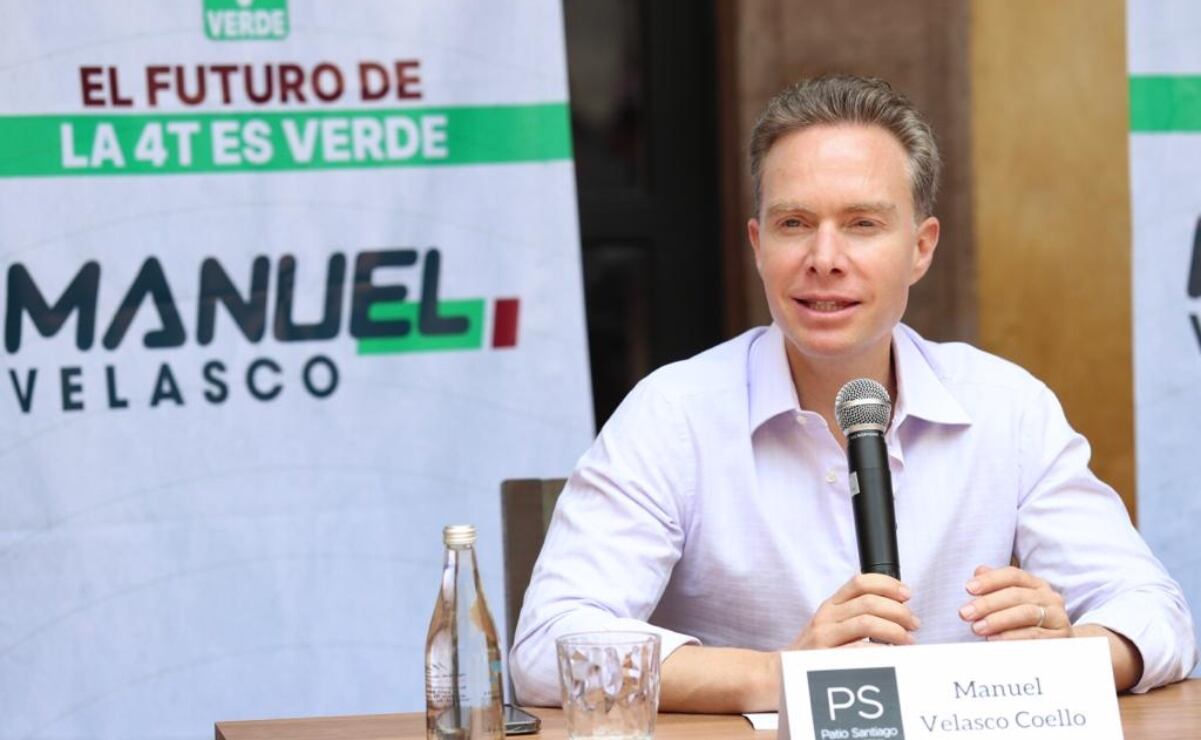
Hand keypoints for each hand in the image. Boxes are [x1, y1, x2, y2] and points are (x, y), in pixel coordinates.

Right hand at [787, 573, 919, 648]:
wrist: (779, 674)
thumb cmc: (813, 652)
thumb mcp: (829, 625)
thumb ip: (854, 614)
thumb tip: (897, 610)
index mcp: (830, 605)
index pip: (860, 582)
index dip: (887, 584)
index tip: (906, 594)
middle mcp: (826, 616)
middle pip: (869, 602)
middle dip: (899, 611)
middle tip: (913, 623)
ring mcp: (824, 636)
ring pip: (867, 622)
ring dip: (895, 630)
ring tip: (907, 640)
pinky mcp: (825, 657)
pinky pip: (860, 650)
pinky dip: (882, 651)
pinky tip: (891, 655)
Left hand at [959, 564, 1071, 639]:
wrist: (1058, 643)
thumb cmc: (1028, 621)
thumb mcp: (1013, 601)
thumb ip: (996, 585)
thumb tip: (979, 571)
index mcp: (1036, 584)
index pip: (1012, 575)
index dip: (990, 580)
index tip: (968, 588)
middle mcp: (1050, 598)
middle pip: (1017, 595)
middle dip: (987, 603)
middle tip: (965, 613)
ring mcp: (1057, 617)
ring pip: (1026, 614)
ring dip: (998, 620)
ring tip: (977, 628)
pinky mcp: (1060, 638)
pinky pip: (1035, 636)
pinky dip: (1012, 637)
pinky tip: (994, 639)